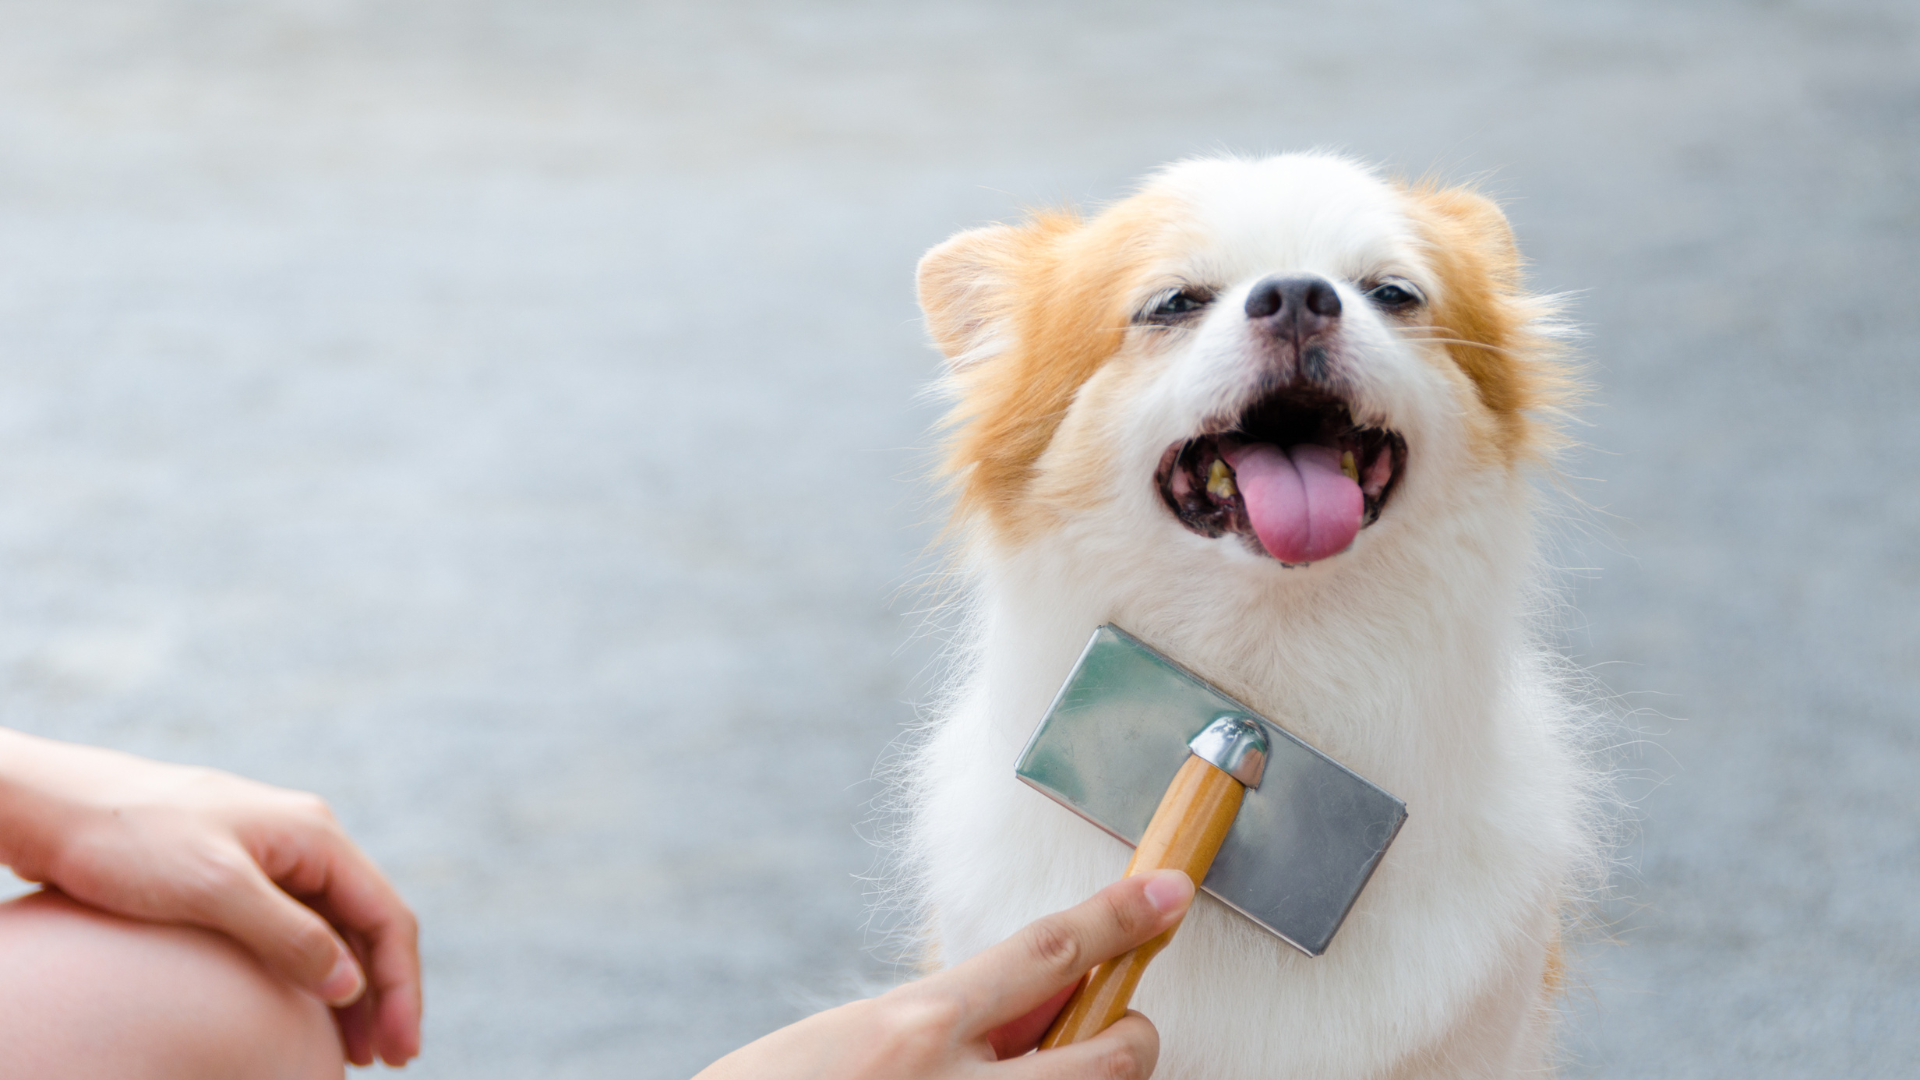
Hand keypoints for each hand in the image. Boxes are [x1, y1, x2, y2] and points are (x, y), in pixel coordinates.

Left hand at [0, 728, 420, 1066]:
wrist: (53, 806)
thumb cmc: (128, 839)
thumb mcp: (213, 890)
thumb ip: (289, 936)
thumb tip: (351, 985)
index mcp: (315, 836)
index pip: (386, 917)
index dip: (401, 987)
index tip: (400, 1049)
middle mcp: (305, 843)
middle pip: (368, 926)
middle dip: (384, 994)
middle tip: (385, 1060)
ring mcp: (271, 858)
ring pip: (333, 930)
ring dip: (350, 989)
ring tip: (353, 1049)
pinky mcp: (235, 874)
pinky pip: (295, 929)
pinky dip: (311, 973)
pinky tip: (303, 1010)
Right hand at [695, 869, 1194, 1079]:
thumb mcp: (850, 1038)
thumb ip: (936, 1018)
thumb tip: (1018, 1001)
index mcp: (917, 1027)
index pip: (1048, 952)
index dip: (1119, 916)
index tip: (1169, 892)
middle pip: (1111, 1054)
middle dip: (1134, 1036)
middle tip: (1123, 1029)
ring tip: (1043, 1070)